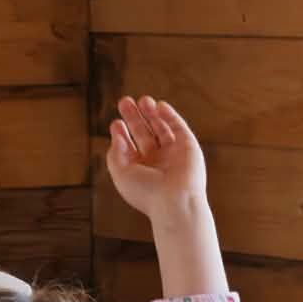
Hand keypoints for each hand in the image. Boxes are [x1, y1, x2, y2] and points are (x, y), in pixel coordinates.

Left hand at [105, 96, 206, 218]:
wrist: (174, 201)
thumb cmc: (146, 192)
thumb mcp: (121, 173)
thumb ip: (115, 153)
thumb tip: (117, 134)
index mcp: (141, 171)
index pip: (130, 148)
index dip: (122, 134)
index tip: (116, 124)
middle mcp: (158, 162)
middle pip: (144, 134)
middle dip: (134, 118)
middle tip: (124, 102)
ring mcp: (174, 154)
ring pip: (161, 128)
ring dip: (151, 113)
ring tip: (142, 100)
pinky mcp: (188, 147)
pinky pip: (179, 127)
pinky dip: (169, 116)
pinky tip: (158, 106)